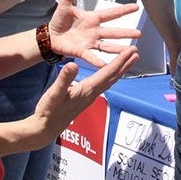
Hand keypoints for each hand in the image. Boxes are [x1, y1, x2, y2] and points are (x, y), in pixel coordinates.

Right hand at [23, 50, 137, 149]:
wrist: (45, 129)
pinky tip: (110, 74)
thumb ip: (64, 79)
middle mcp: (92, 93)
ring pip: (109, 81)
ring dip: (120, 70)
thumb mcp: (54, 93)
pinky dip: (110, 76)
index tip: (131, 51)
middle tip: (135, 52)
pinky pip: (103, 84)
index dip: (120, 61)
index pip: (107, 73)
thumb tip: (73, 65)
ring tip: (128, 61)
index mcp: (87, 89)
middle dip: (125, 64)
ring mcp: (90, 97)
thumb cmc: (48, 111)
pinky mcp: (85, 99)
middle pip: (113, 77)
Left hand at [48, 0, 139, 64]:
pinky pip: (91, 56)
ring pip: (107, 46)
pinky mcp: (82, 52)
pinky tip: (106, 65)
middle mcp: (95, 31)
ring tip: (131, 52)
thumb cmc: (60, 20)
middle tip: (140, 34)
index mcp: (92, 18)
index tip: (136, 7)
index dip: (123, 10)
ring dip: (118, 49)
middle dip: (126, 33)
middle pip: (113, 32)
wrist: (50, 36)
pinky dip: (98, 61)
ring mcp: (90, 42)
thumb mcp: (64, 4)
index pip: (110, 13)